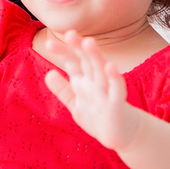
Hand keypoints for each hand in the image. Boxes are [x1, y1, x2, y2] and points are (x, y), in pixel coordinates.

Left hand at [43, 30, 139, 152]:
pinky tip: (111, 66)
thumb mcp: (76, 104)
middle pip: (87, 61)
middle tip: (70, 33)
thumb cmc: (99, 117)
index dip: (63, 52)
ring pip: (101, 70)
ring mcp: (107, 91)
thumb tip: (47, 73)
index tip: (48, 43)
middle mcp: (96, 81)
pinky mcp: (118, 104)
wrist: (122, 135)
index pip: (73, 61)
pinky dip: (114, 78)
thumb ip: (63, 89)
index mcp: (85, 80)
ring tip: (88, 42)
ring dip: (96, 56)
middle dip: (79, 47)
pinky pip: (117, 89)